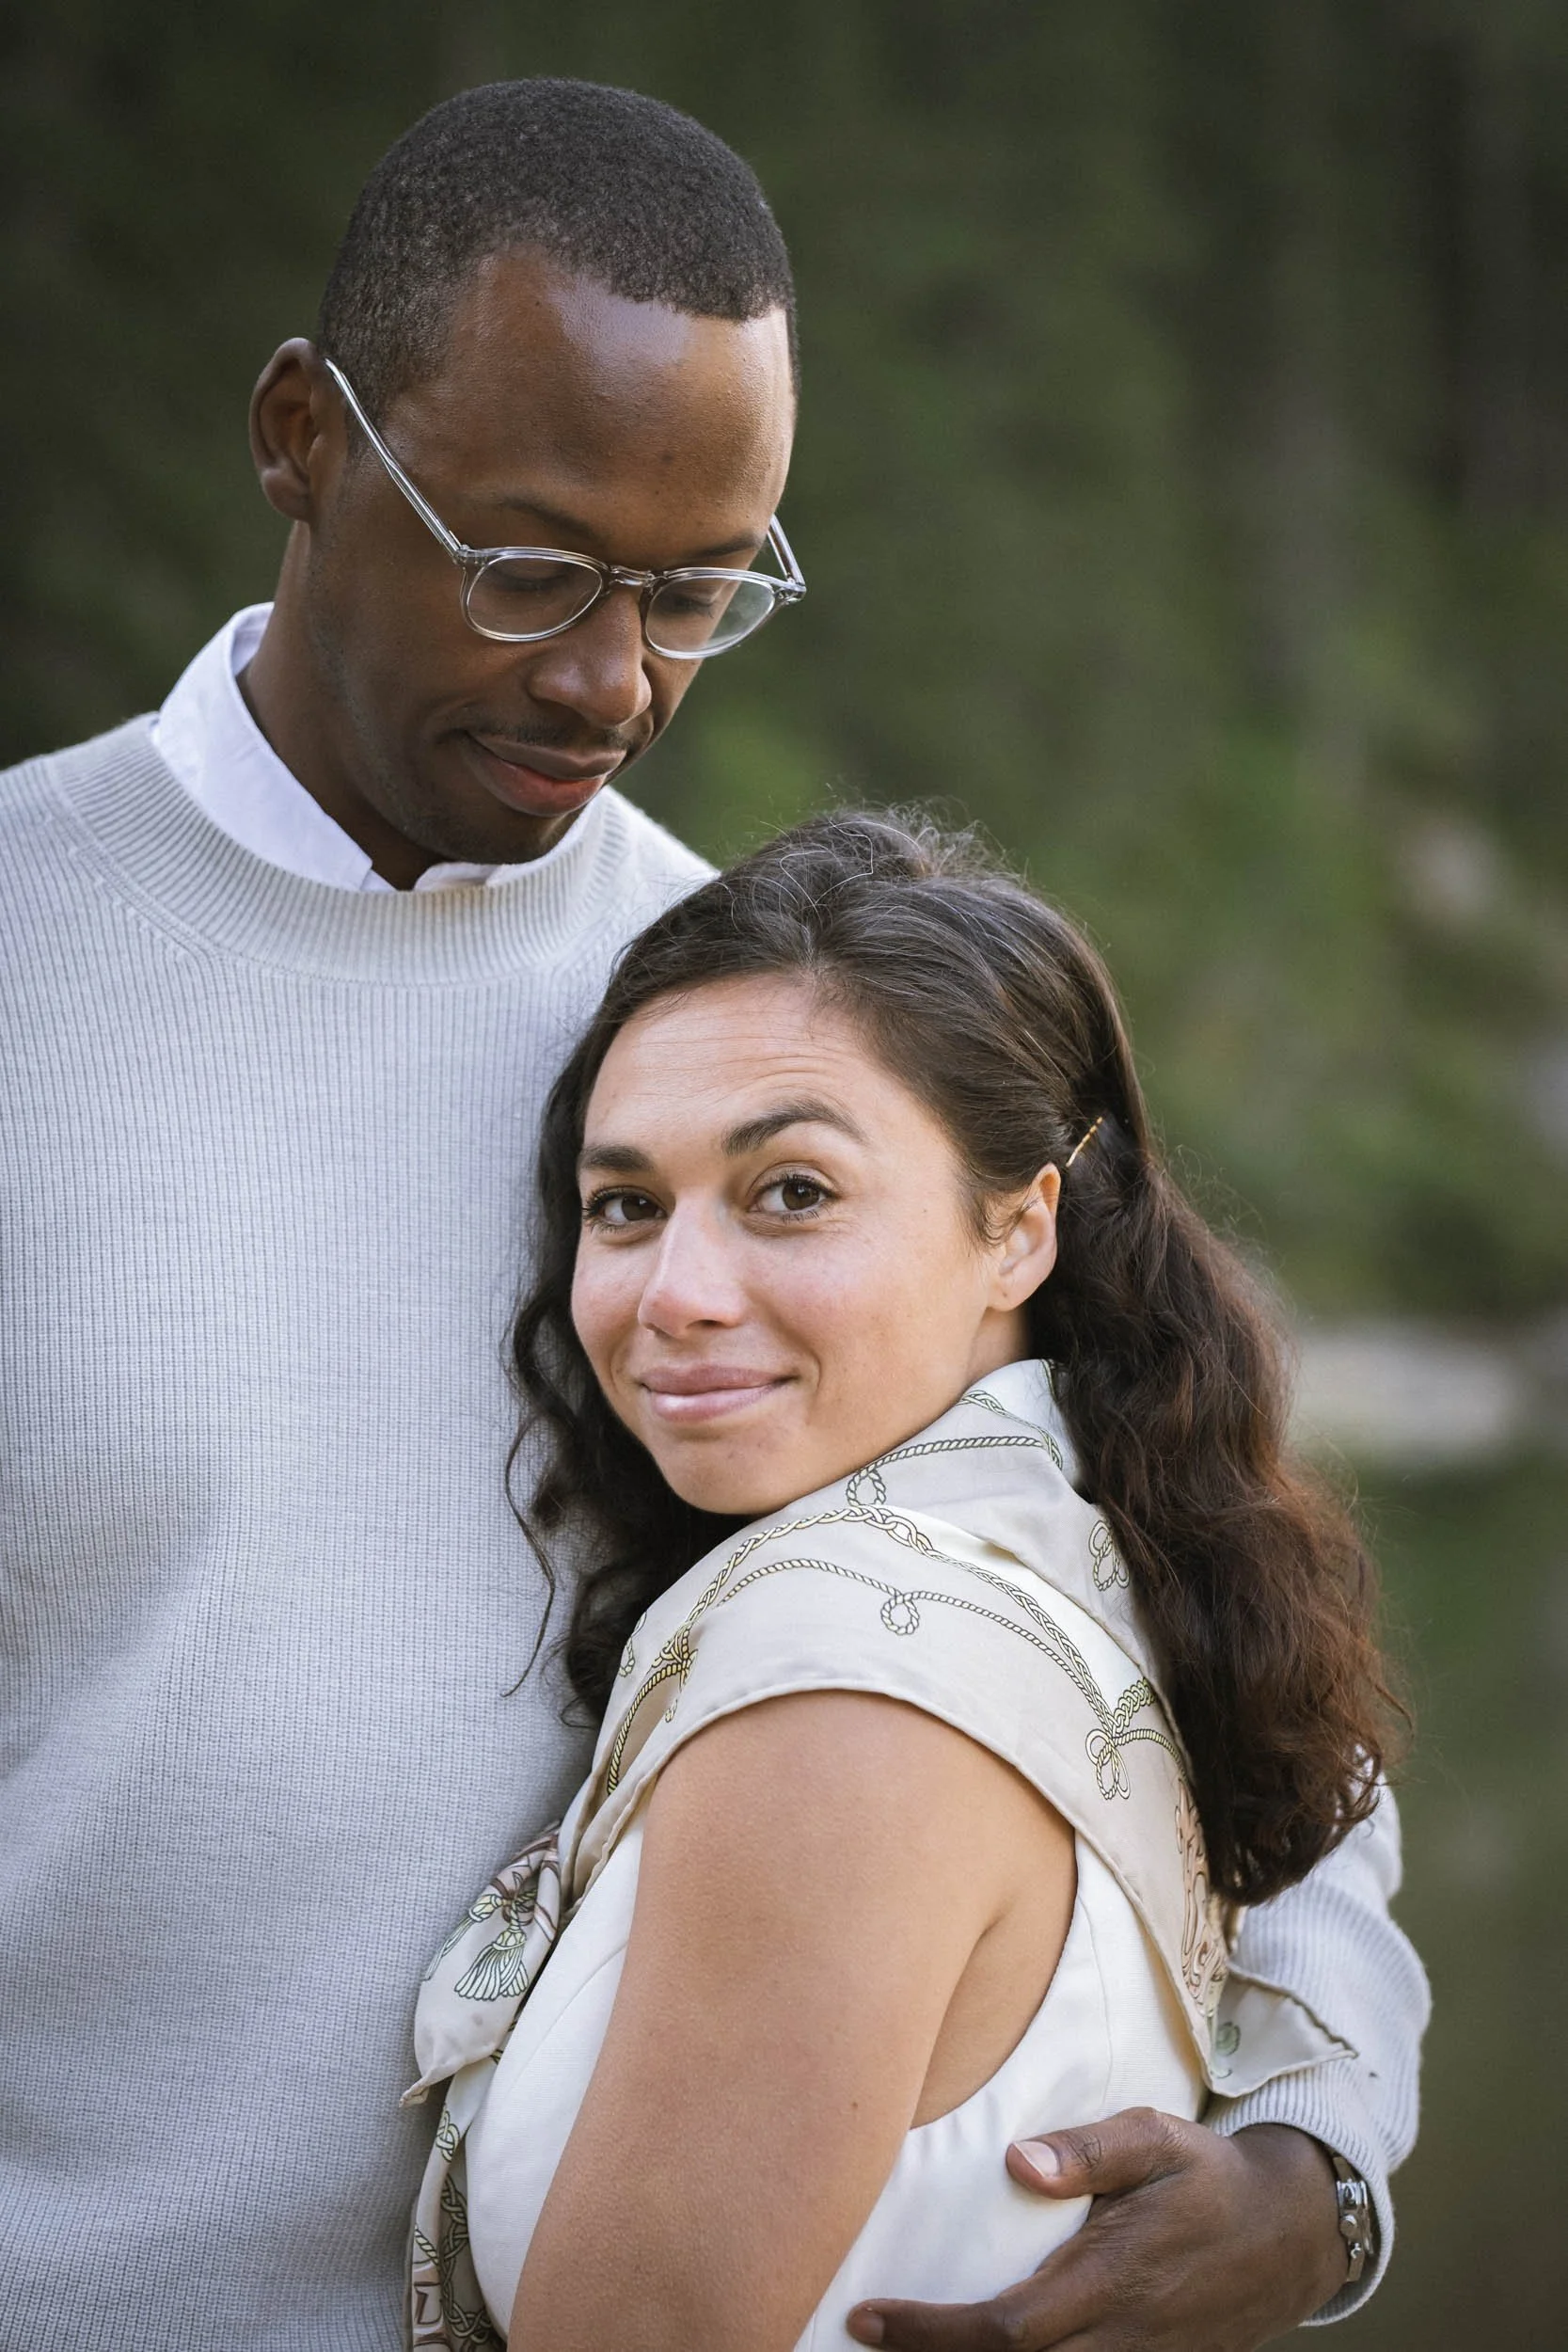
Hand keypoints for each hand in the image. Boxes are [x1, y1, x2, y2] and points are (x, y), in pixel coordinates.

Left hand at [845, 2111, 1346, 2350]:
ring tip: (909, 2349)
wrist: (1289, 2236)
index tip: (868, 2318)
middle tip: (866, 2338)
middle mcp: (1118, 2339)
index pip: (1004, 2330)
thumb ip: (1090, 2149)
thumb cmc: (1208, 2177)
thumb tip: (1017, 2159)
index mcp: (1109, 2280)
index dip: (931, 2334)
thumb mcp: (1157, 2138)